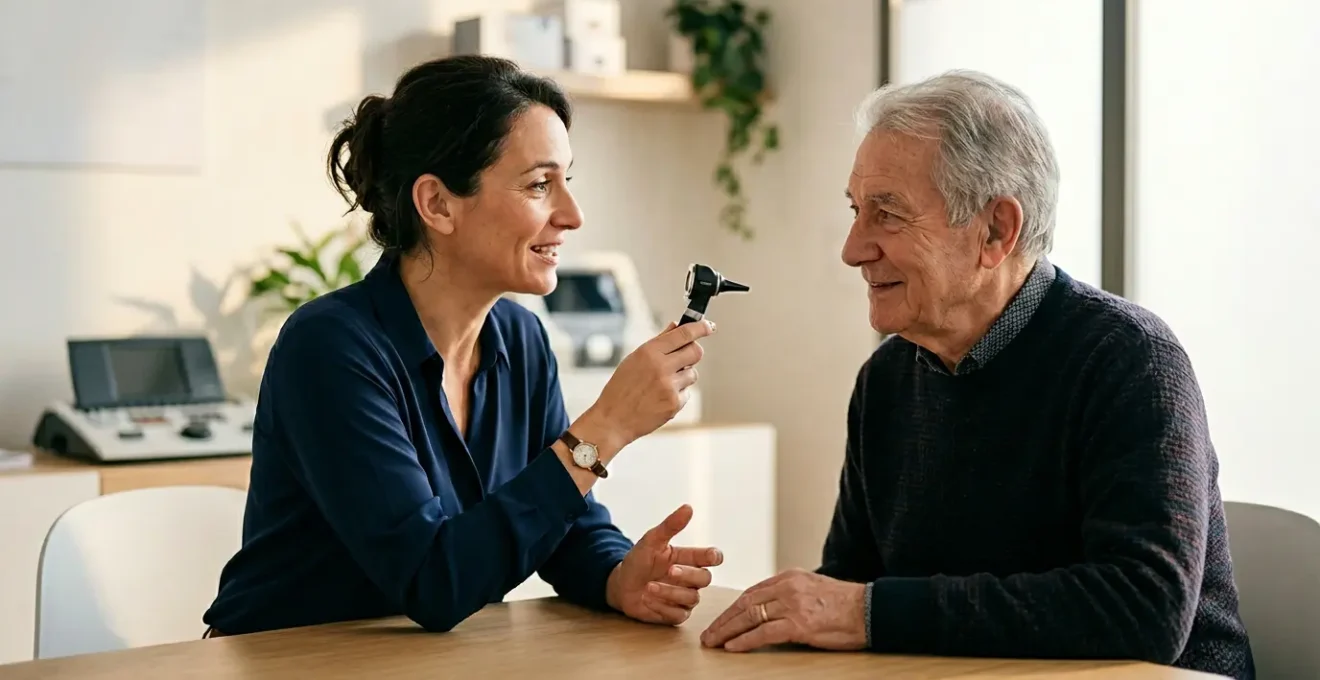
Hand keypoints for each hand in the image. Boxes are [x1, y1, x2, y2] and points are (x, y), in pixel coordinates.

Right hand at [584, 320, 714, 446]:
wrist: (613, 419)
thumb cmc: (621, 388)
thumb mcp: (634, 359)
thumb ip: (658, 342)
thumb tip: (676, 326)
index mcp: (649, 352)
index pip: (683, 334)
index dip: (700, 327)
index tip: (709, 326)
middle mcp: (661, 367)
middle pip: (695, 352)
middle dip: (693, 352)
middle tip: (684, 358)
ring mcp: (669, 386)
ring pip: (692, 374)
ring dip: (683, 376)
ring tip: (662, 384)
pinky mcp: (674, 403)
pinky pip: (686, 392)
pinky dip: (677, 394)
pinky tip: (660, 398)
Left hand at [606, 504, 723, 624]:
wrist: (620, 585)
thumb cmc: (638, 561)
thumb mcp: (651, 541)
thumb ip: (670, 525)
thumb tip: (688, 507)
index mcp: (688, 559)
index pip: (711, 557)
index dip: (714, 557)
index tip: (711, 556)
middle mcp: (690, 579)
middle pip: (705, 579)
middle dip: (688, 575)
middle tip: (670, 571)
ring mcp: (684, 598)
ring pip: (691, 598)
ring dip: (669, 592)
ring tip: (649, 586)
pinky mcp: (674, 614)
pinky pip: (678, 614)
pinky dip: (661, 606)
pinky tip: (647, 599)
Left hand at [700, 569, 867, 651]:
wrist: (870, 609)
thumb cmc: (845, 604)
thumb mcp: (813, 588)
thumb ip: (791, 593)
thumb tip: (771, 606)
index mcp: (789, 577)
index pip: (752, 592)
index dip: (732, 608)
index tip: (720, 620)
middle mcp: (788, 587)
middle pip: (745, 603)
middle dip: (724, 620)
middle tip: (709, 634)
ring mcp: (792, 604)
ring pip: (750, 616)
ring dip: (727, 631)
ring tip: (714, 642)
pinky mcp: (799, 623)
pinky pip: (764, 632)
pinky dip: (745, 640)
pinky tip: (733, 647)